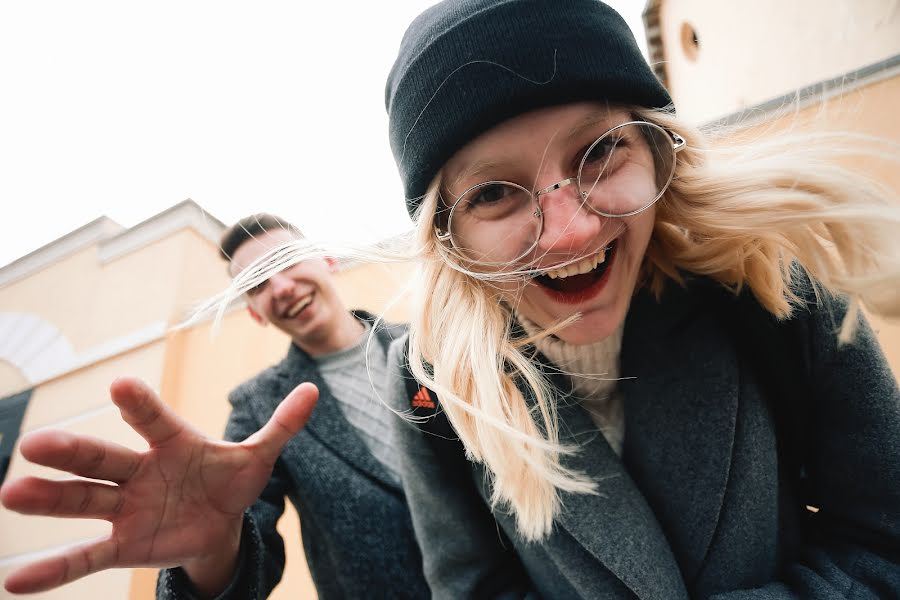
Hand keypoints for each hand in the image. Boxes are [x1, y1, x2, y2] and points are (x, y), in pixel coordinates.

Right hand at [0, 377, 317, 594]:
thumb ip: (281, 426)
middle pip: (104, 458)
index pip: (156, 420)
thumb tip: (315, 391)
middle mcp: (141, 471)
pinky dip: (53, 570)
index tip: (121, 383)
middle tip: (37, 442)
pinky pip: (85, 558)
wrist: (218, 524)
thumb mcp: (258, 457)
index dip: (142, 405)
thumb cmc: (230, 481)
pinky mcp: (123, 546)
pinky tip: (14, 582)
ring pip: (84, 502)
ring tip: (12, 493)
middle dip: (73, 451)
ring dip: (49, 500)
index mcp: (174, 443)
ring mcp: (126, 508)